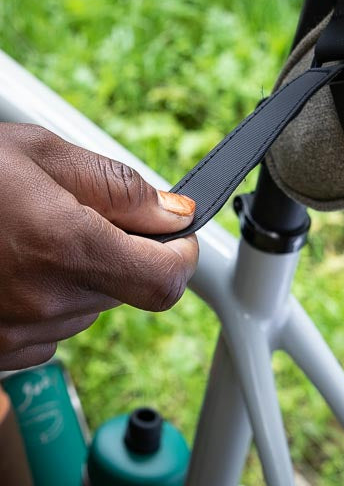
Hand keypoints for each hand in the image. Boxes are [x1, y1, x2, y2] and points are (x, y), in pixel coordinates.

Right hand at [0, 124, 197, 369]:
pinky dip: (47, 298)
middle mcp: (42, 302)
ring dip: (80, 274)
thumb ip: (120, 187)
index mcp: (64, 248)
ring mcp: (13, 335)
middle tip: (78, 215)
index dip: (181, 257)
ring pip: (87, 307)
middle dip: (121, 252)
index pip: (164, 282)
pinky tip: (11, 266)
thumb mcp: (44, 154)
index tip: (177, 238)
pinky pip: (49, 329)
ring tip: (30, 236)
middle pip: (126, 289)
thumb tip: (174, 213)